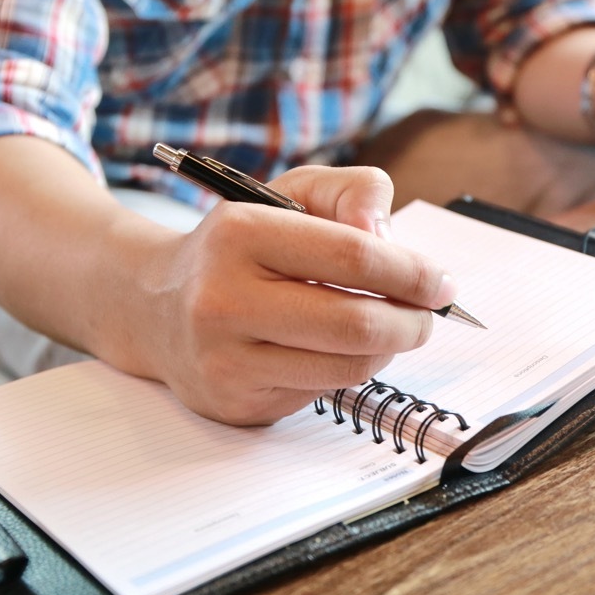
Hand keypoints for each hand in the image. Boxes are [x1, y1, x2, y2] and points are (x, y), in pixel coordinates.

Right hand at [134, 165, 458, 425]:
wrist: (154, 308)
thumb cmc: (238, 248)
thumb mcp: (291, 194)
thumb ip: (354, 193)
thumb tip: (388, 239)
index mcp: (239, 234)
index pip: (353, 255)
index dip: (412, 272)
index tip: (440, 282)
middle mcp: (223, 300)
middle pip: (356, 324)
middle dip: (412, 321)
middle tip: (426, 314)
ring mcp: (226, 359)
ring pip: (347, 366)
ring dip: (387, 349)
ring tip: (387, 327)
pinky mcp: (235, 401)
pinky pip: (322, 391)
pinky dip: (344, 369)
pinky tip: (333, 348)